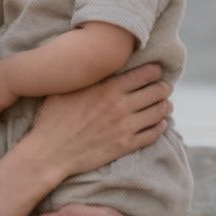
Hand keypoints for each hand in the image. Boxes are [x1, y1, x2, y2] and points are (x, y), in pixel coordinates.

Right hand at [23, 63, 170, 177]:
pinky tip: (160, 124)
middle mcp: (121, 106)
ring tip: (165, 104)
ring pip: (159, 112)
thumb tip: (95, 63)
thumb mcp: (66, 88)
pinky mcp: (125, 145)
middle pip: (157, 92)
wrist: (50, 152)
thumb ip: (86, 76)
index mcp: (108, 88)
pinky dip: (160, 127)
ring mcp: (125, 127)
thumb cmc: (53, 118)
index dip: (155, 71)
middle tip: (163, 88)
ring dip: (165, 106)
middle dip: (163, 88)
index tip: (156, 72)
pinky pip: (153, 134)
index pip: (145, 74)